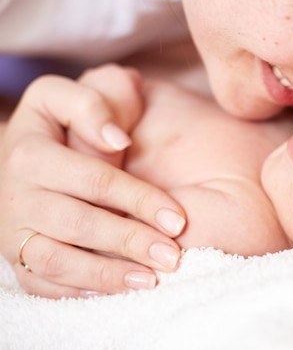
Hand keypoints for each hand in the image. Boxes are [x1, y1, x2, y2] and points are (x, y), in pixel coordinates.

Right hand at [0, 64, 185, 297]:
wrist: (27, 152)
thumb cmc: (66, 122)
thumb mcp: (71, 98)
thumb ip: (93, 105)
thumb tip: (118, 140)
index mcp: (30, 149)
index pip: (94, 179)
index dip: (139, 198)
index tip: (179, 216)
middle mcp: (16, 192)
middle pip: (78, 223)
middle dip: (130, 241)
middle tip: (174, 256)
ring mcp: (14, 227)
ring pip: (56, 260)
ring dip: (106, 274)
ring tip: (150, 281)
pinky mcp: (16, 253)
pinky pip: (40, 283)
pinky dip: (78, 291)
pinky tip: (117, 291)